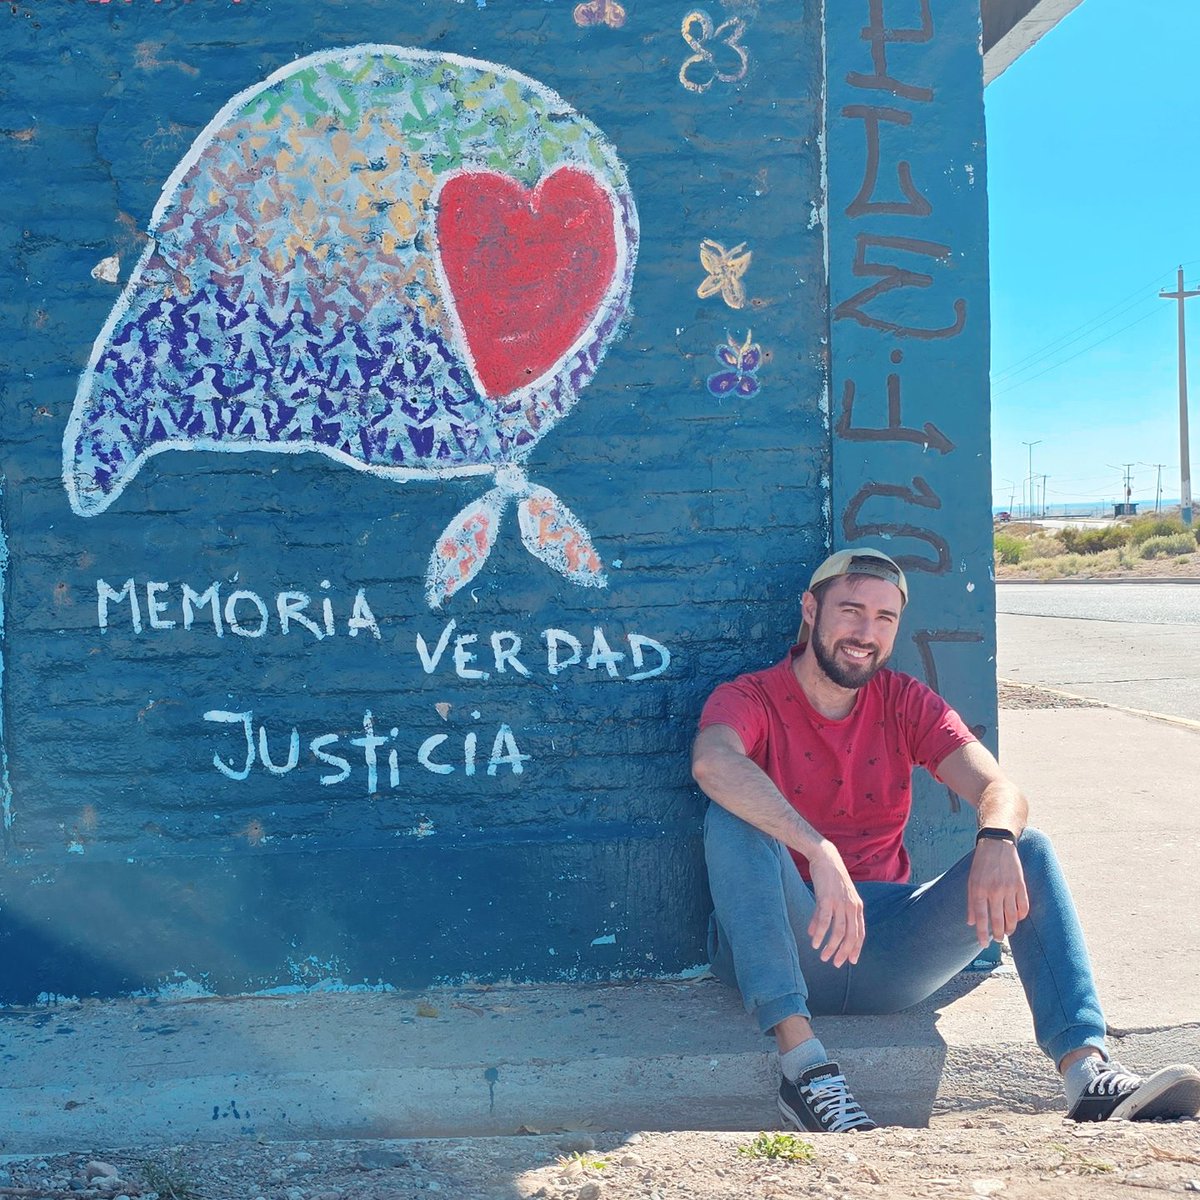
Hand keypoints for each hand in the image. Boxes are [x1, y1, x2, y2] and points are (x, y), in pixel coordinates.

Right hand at [806, 841, 864, 967]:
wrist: (825, 857)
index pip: (860, 933)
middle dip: (844, 952)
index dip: (856, 948)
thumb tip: (814, 933)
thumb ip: (825, 916)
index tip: (851, 961)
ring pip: (839, 931)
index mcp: (857, 906)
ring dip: (831, 947)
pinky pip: (825, 921)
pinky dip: (820, 934)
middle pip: (851, 936)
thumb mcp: (833, 897)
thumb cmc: (829, 877)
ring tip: (823, 957)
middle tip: (836, 964)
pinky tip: (815, 942)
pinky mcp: (827, 899)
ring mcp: (840, 903)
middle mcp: (852, 906)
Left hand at [967, 838, 1029, 946]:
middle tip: (998, 940)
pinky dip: (1021, 916)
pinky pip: (1023, 906)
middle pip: (998, 920)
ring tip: (1008, 933)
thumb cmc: (981, 864)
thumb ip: (971, 903)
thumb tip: (971, 923)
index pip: (981, 918)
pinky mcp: (1020, 885)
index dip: (982, 933)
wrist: (997, 844)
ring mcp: (1009, 888)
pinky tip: (1017, 919)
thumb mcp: (971, 881)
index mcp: (979, 889)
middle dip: (998, 934)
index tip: (983, 945)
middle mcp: (994, 890)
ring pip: (1012, 916)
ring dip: (1010, 928)